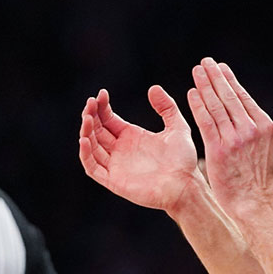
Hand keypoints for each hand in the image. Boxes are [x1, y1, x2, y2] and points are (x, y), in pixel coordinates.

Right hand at [78, 86, 202, 211]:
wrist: (186, 185)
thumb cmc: (184, 160)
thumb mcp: (178, 127)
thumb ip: (167, 107)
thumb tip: (154, 88)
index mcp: (131, 137)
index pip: (108, 119)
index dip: (102, 107)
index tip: (101, 94)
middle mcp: (121, 150)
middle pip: (97, 130)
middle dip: (91, 115)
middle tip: (90, 102)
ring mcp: (116, 166)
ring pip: (92, 147)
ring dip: (86, 131)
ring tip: (87, 117)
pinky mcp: (114, 181)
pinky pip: (93, 168)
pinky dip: (86, 155)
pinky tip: (86, 140)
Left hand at [186, 58, 272, 215]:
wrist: (253, 203)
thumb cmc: (269, 181)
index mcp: (265, 127)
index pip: (244, 98)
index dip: (230, 81)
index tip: (221, 69)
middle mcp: (249, 130)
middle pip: (228, 97)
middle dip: (215, 77)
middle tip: (205, 62)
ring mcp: (232, 140)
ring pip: (216, 106)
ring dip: (205, 86)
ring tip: (197, 72)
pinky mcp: (217, 150)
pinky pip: (205, 123)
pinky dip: (198, 107)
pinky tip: (191, 94)